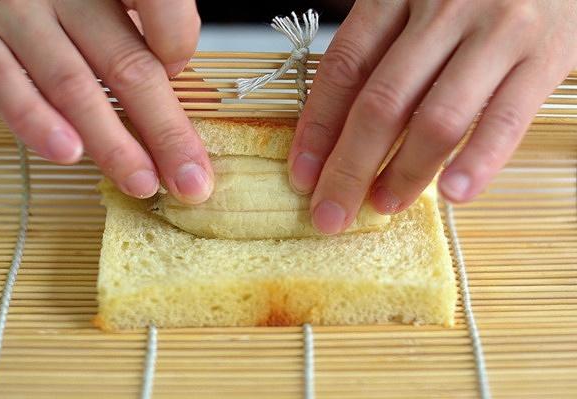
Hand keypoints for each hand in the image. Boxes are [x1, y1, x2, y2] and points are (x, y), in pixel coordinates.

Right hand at [0, 0, 212, 202]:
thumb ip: (141, 28)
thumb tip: (175, 79)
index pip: (161, 4)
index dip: (178, 41)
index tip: (180, 73)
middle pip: (127, 66)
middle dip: (164, 132)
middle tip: (188, 181)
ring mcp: (17, 10)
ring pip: (74, 86)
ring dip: (112, 144)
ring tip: (140, 182)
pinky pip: (7, 84)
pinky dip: (39, 123)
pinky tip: (69, 153)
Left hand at [288, 0, 576, 233]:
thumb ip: (384, 47)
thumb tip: (339, 127)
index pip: (344, 67)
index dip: (317, 127)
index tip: (302, 174)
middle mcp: (443, 9)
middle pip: (381, 103)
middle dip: (349, 168)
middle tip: (330, 215)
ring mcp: (497, 32)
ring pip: (436, 119)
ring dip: (403, 173)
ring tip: (383, 205)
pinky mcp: (545, 56)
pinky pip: (504, 120)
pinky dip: (476, 162)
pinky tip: (451, 194)